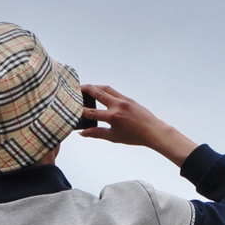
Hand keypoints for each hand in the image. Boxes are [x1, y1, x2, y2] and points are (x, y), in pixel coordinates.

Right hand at [76, 84, 198, 166]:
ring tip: (86, 87)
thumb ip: (97, 133)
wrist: (152, 131)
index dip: (80, 110)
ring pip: (106, 88)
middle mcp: (117, 106)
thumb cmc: (134, 136)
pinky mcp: (128, 99)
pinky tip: (100, 92)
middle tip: (75, 89)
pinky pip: (114, 91)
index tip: (71, 108)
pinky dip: (105, 90)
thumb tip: (82, 133)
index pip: (91, 112)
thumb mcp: (113, 137)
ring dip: (95, 86)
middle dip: (85, 89)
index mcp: (113, 117)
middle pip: (97, 92)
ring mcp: (123, 100)